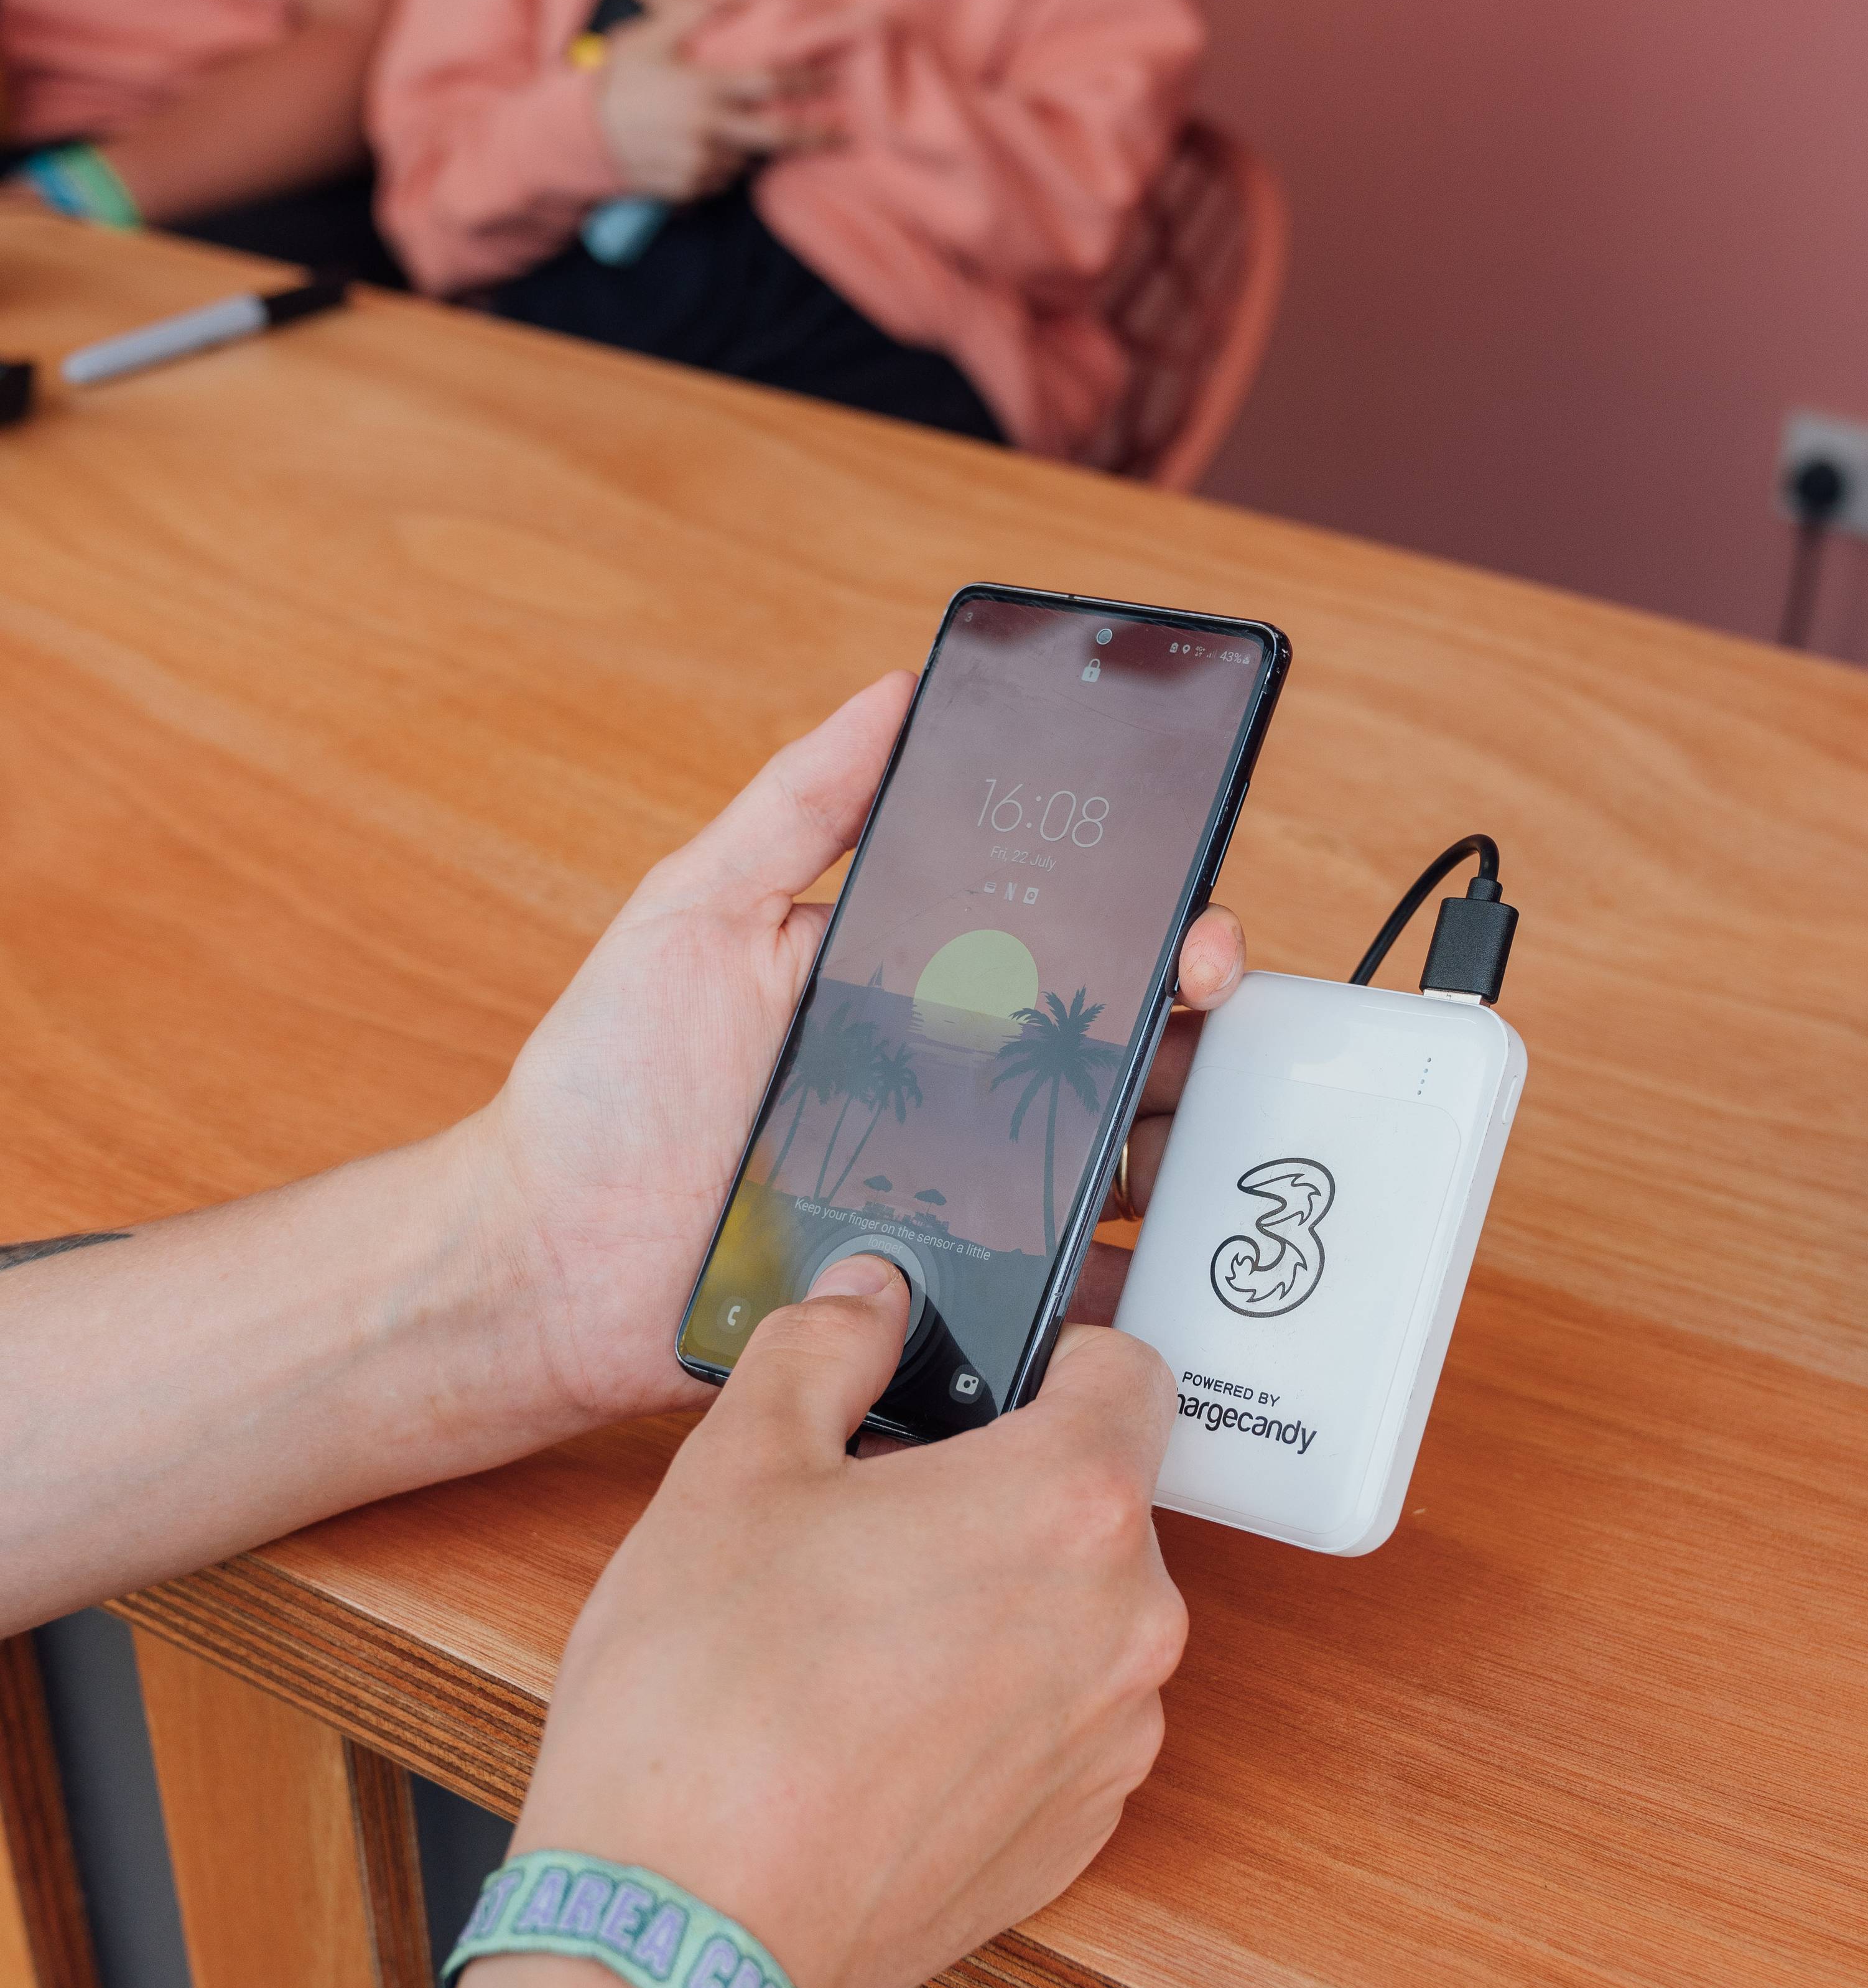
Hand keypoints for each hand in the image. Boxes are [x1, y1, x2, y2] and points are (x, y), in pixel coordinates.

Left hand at [469, 678, 1246, 1431]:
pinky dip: (1113, 1286)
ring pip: (1112, 1167)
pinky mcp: (943, 1298)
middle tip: (1205, 1005)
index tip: (1189, 914)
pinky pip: (1057, 1296)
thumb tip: (894, 689)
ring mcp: (959, 1199)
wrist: (542, 1262)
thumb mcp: (694, 912)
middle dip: (1193, 1026)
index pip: (1066, 944)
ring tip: (1190, 1126)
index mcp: (917, 992)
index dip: (1150, 923)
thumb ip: (800, 805)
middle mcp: (954, 1091)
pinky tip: (1142, 1257)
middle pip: (1118, 1052)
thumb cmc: (604, 1087)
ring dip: (1169, 1142)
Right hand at [513, 1268, 1184, 1987]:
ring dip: (997, 1606)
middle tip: (871, 1519)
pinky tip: (873, 1733)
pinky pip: (1056, 1729)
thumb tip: (868, 1298)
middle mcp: (1130, 1624)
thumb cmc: (707, 1703)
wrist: (684, 1935)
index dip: (1055, 1356)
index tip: (984, 1378)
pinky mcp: (1075, 1837)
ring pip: (1076, 1621)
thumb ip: (820, 1348)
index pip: (1129, 1372)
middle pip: (1097, 1504)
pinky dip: (990, 1713)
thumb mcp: (735, 1469)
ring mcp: (1112, 1743)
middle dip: (1000, 1493)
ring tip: (855, 1638)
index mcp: (1073, 1504)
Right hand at [592, 0, 841, 202]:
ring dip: (742, 145)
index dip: (806, 82)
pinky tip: (691, 148)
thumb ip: (691, 15)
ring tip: (712, 129)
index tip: (833, 79)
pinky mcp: (688, 189)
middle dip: (814, 137)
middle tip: (844, 135)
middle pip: (776, 137)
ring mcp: (699, 164)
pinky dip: (716, 165)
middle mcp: (709, 131)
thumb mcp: (648, 39)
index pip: (769, 85)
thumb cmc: (613, 80)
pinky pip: (718, 179)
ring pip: (743, 158)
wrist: (575, 135)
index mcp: (704, 90)